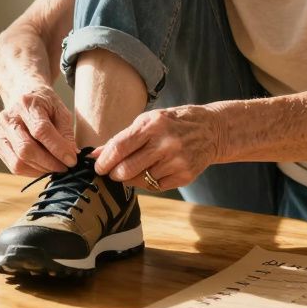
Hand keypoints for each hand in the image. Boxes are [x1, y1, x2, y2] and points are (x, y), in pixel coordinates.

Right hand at [0, 86, 78, 176]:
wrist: (24, 97)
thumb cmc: (45, 105)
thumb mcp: (61, 110)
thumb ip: (66, 132)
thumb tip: (71, 156)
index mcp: (25, 104)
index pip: (40, 130)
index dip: (58, 148)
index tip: (72, 160)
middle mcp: (7, 118)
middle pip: (26, 149)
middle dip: (49, 163)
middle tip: (65, 167)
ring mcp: (0, 133)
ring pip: (19, 162)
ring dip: (41, 169)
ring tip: (56, 167)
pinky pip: (15, 166)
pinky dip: (32, 171)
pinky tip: (44, 166)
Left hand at [91, 104, 220, 191]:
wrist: (211, 130)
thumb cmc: (172, 123)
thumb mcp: (147, 121)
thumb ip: (121, 138)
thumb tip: (95, 155)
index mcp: (153, 125)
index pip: (119, 148)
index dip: (104, 161)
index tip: (97, 167)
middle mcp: (165, 144)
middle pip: (126, 169)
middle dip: (114, 173)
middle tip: (113, 171)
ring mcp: (177, 161)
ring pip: (139, 180)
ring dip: (133, 177)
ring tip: (139, 166)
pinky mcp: (185, 176)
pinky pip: (155, 187)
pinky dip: (148, 181)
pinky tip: (153, 170)